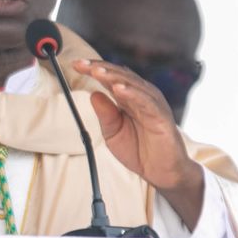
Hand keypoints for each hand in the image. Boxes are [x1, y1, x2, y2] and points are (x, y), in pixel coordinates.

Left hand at [73, 58, 205, 226]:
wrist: (162, 172)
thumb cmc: (139, 151)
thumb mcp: (113, 133)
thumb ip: (105, 115)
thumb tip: (93, 94)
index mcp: (128, 98)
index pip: (110, 78)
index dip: (93, 70)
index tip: (75, 64)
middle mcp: (141, 96)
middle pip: (119, 76)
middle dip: (99, 68)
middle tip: (82, 64)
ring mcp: (152, 104)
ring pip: (132, 84)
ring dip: (113, 76)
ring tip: (97, 71)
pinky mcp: (161, 116)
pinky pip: (146, 102)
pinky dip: (132, 93)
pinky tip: (119, 88)